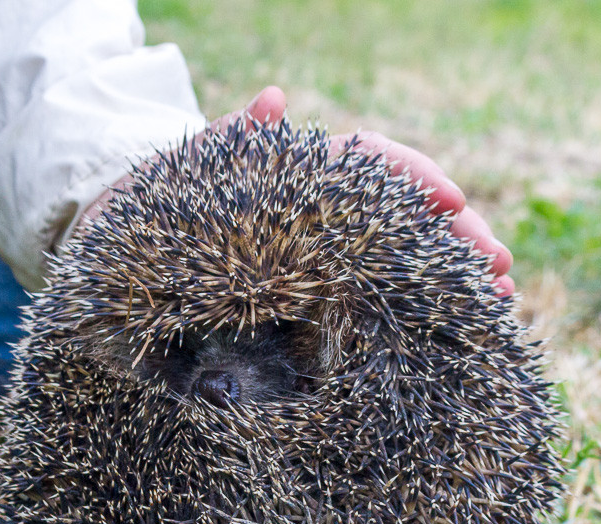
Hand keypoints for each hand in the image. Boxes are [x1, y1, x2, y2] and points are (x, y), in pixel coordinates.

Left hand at [80, 86, 514, 296]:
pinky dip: (410, 325)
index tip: (451, 203)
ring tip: (496, 309)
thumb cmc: (133, 221)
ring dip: (447, 284)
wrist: (102, 273)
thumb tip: (273, 100)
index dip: (412, 179)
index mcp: (289, 183)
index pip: (366, 169)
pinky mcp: (300, 319)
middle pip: (397, 222)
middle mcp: (311, 224)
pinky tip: (449, 345)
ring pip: (392, 270)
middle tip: (497, 272)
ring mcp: (310, 272)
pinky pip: (363, 318)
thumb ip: (220, 147)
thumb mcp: (169, 183)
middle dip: (454, 239)